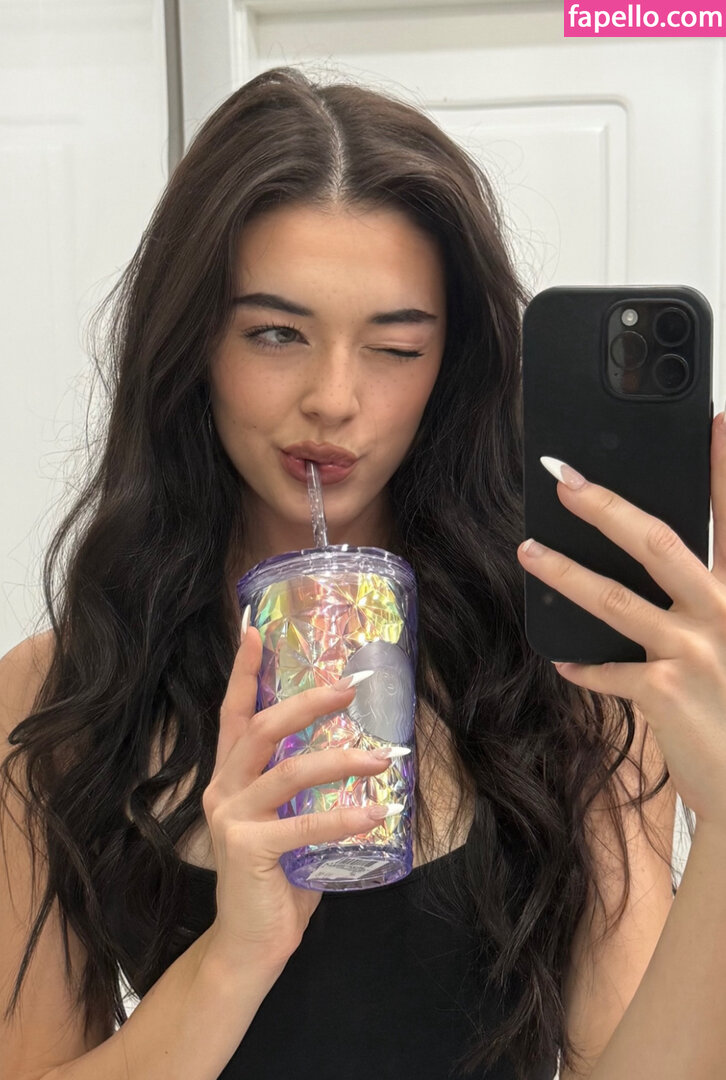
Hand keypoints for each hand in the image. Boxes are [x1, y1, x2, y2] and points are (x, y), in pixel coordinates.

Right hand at [202, 620, 395, 968]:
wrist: (248, 946)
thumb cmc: (275, 879)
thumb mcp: (286, 822)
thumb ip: (303, 790)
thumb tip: (358, 754)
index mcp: (229, 777)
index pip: (232, 713)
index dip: (242, 671)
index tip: (253, 629)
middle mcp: (222, 789)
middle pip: (260, 728)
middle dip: (305, 702)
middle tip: (348, 686)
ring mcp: (231, 819)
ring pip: (287, 770)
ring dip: (339, 759)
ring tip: (382, 759)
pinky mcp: (247, 849)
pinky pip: (302, 825)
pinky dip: (343, 819)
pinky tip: (375, 816)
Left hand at [516, 412, 725, 831]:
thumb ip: (712, 602)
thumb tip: (668, 568)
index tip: (716, 420)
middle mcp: (724, 616)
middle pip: (658, 543)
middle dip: (607, 506)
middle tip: (566, 479)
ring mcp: (692, 653)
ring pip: (614, 599)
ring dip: (563, 571)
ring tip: (528, 550)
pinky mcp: (662, 694)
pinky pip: (607, 669)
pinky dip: (583, 664)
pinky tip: (563, 659)